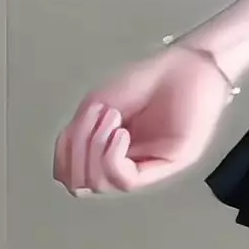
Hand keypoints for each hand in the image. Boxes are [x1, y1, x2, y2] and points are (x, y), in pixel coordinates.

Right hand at [53, 44, 233, 196]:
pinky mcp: (167, 167)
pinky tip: (120, 135)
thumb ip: (76, 138)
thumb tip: (65, 172)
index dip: (65, 155)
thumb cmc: (146, 79)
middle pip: (81, 183)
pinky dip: (112, 157)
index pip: (70, 174)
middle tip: (94, 117)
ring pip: (102, 184)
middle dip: (78, 150)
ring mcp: (145, 167)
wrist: (184, 64)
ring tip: (111, 117)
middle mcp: (124, 164)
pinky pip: (127, 181)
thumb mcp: (97, 106)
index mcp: (106, 151)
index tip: (73, 126)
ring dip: (96, 148)